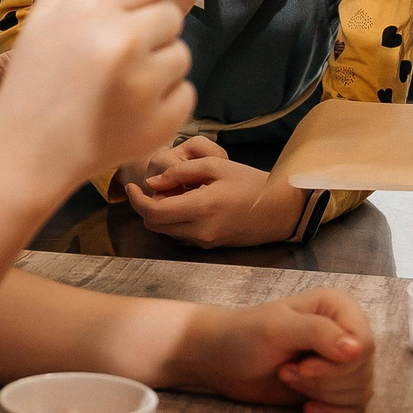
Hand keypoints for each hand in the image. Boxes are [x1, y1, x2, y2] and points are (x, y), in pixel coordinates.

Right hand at [0, 0, 195, 184]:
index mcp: (93, 8)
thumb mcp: (51, 10)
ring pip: (182, 54)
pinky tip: (127, 110)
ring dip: (158, 66)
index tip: (119, 14)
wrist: (30, 148)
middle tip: (111, 56)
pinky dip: (162, 102)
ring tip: (117, 85)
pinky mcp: (163, 122)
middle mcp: (123, 43)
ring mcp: (145, 87)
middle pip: (171, 14)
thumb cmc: (38, 73)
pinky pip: (186, 93)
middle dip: (148, 31)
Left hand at [122, 140, 306, 247]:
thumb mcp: (217, 165)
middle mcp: (199, 231)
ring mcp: (204, 242)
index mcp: (200, 208)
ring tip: (175, 193)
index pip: (153, 212)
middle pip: (154, 225)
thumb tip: (152, 183)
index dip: (136, 200)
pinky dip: (175, 220)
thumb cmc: (251, 183)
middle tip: (155, 187)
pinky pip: (181, 234)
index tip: (132, 186)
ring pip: (165, 231)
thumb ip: (181, 172)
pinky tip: (188, 204)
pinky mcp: (209, 246)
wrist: (279, 210)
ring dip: (161, 214)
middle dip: (146, 207)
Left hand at [173, 290, 374, 412]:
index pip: (365, 344)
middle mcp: (348, 331)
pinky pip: (354, 408)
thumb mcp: (277, 328)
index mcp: (339, 307)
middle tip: (287, 371)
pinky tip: (306, 408)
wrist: (223, 360)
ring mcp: (344, 361)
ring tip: (288, 378)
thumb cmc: (245, 335)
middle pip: (363, 370)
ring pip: (360, 391)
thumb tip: (358, 349)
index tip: (302, 365)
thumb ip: (318, 333)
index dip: (337, 364)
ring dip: (322, 394)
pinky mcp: (336, 387)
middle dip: (323, 380)